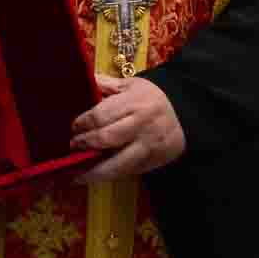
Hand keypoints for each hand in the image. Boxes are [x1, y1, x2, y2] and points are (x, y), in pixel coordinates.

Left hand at [70, 74, 185, 182]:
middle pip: (106, 139)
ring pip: (116, 164)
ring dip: (94, 171)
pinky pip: (126, 172)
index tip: (73, 127)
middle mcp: (139, 126)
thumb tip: (82, 81)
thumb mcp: (131, 85)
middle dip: (85, 144)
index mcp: (133, 103)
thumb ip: (105, 84)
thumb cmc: (152, 97)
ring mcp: (145, 147)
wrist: (185, 114)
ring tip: (77, 174)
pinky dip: (108, 176)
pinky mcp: (150, 163)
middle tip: (72, 146)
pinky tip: (94, 176)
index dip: (82, 123)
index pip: (101, 115)